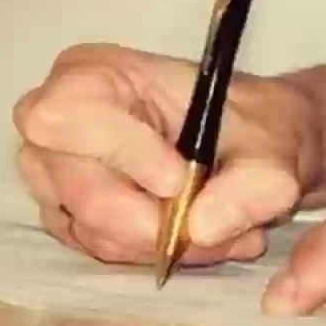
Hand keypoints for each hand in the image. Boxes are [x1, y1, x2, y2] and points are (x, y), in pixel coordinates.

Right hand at [14, 43, 318, 264]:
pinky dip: (152, 252)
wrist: (255, 147)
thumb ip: (251, 187)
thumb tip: (204, 227)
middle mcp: (59, 121)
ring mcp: (55, 171)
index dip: (120, 153)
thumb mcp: (271, 152)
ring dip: (161, 243)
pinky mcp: (66, 212)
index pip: (66, 116)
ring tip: (224, 234)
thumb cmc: (253, 128)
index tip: (180, 181)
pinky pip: (98, 247)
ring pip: (92, 229)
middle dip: (153, 222)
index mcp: (95, 74)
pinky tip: (195, 237)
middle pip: (80, 191)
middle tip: (219, 230)